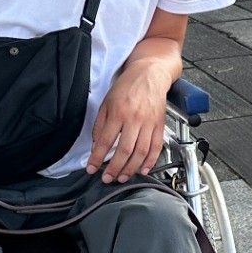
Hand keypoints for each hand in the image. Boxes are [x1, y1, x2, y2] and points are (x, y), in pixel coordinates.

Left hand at [86, 58, 169, 182]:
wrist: (150, 74)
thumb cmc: (127, 86)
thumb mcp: (107, 102)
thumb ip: (100, 124)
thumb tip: (96, 145)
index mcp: (118, 112)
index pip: (105, 141)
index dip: (97, 158)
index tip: (91, 169)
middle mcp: (135, 119)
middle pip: (124, 151)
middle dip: (114, 168)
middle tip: (107, 178)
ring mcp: (149, 123)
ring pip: (141, 152)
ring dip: (131, 169)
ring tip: (122, 177)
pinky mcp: (160, 125)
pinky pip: (156, 147)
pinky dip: (150, 162)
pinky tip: (143, 170)